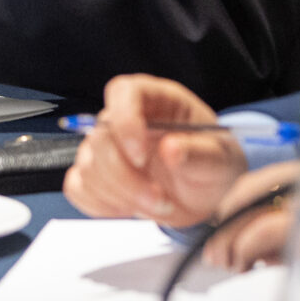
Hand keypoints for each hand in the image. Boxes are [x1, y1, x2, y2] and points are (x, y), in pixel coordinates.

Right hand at [63, 75, 247, 226]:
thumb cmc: (212, 163)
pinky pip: (79, 188)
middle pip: (100, 138)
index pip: (123, 92)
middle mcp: (126, 118)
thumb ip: (200, 154)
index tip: (140, 156)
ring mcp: (107, 147)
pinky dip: (102, 205)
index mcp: (157, 99)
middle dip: (126, 178)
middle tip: (160, 200)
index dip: (124, 121)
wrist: (205, 192)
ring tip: (158, 205)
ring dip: (121, 196)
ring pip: (88, 168)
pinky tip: (131, 208)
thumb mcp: (220, 159)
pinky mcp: (96, 175)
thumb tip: (171, 149)